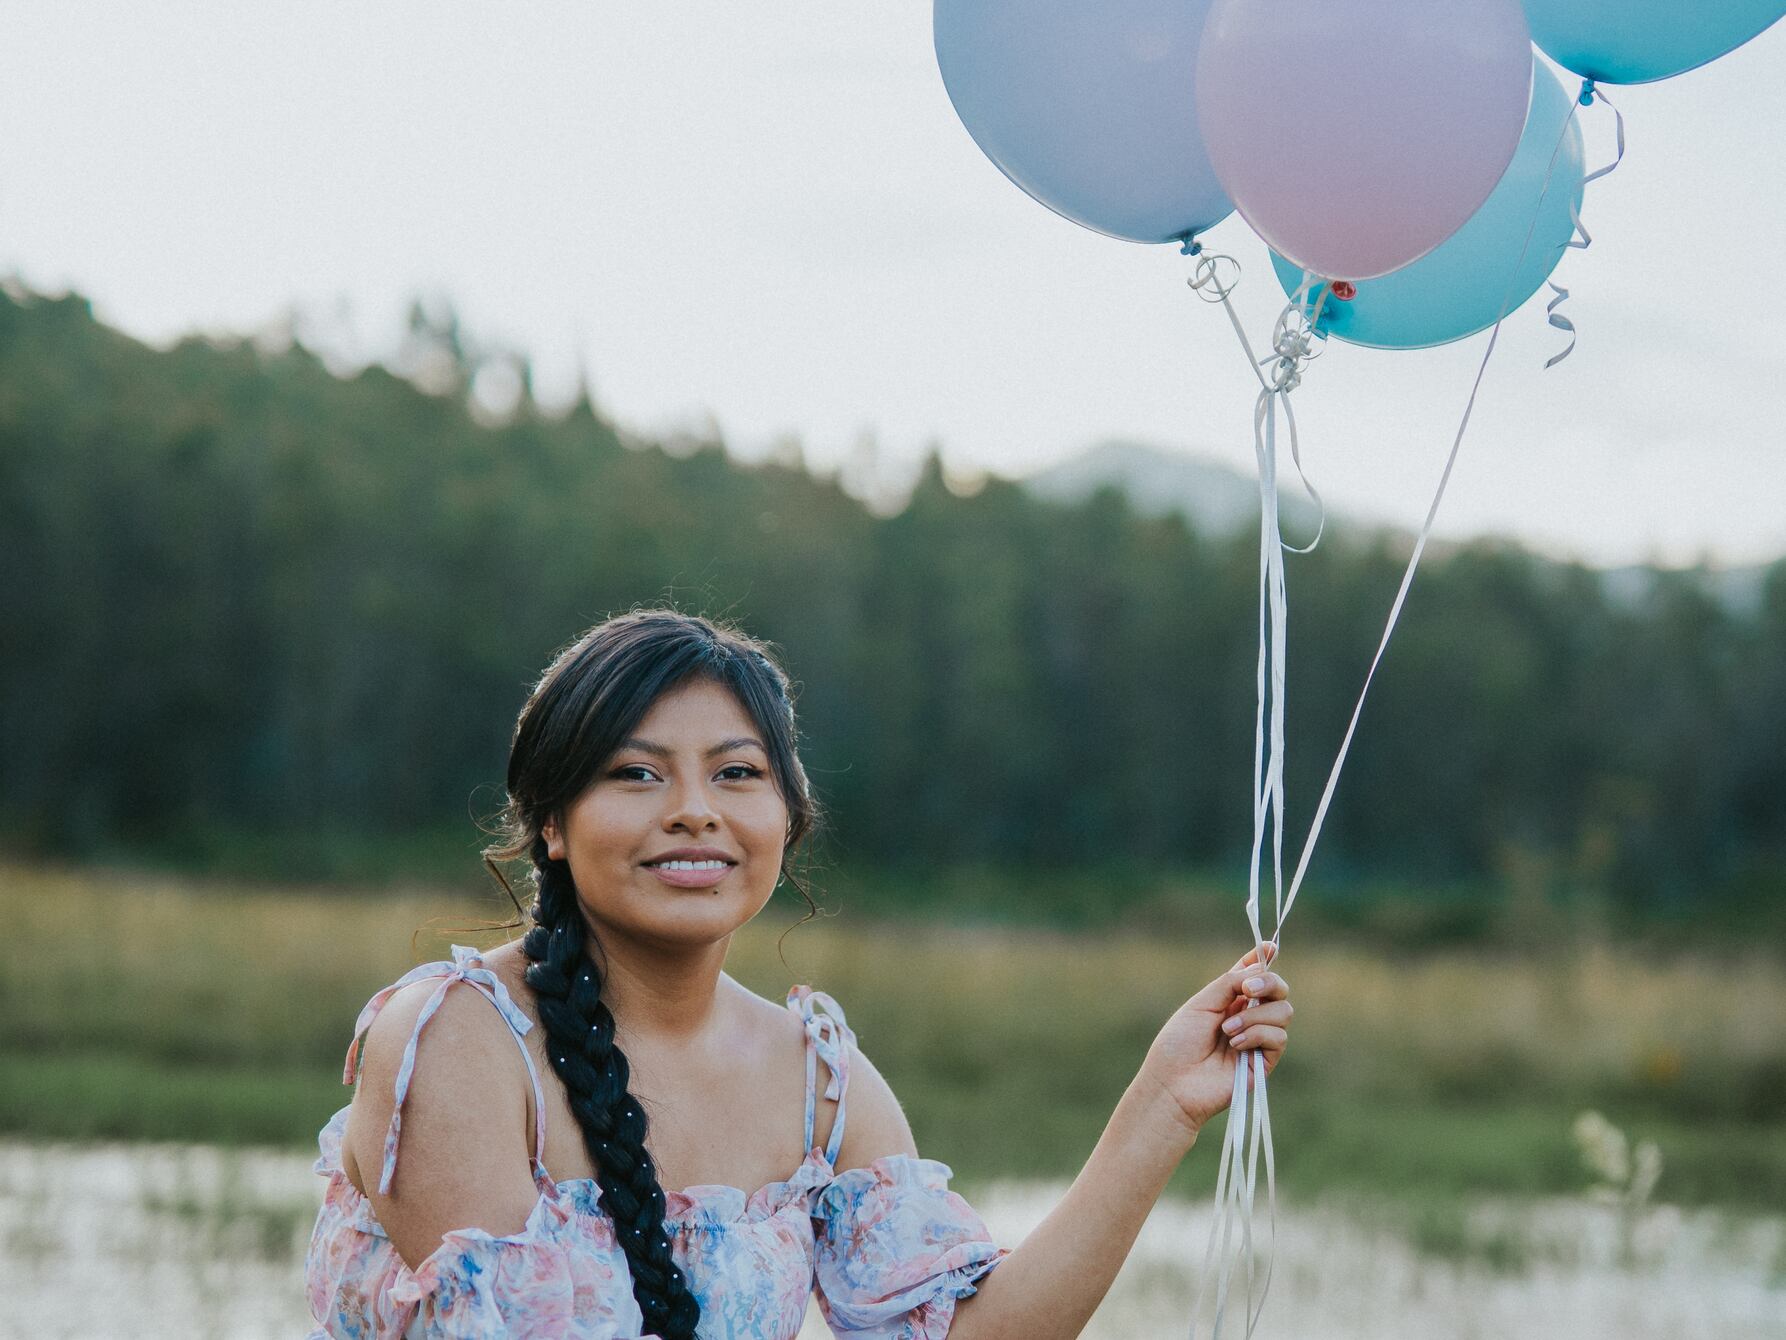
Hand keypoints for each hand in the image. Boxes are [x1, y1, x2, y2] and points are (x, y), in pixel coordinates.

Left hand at [1139, 943, 1292, 1137]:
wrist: (1174, 1082)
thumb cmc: (1179, 1043)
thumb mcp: (1202, 1003)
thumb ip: (1230, 983)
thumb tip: (1258, 966)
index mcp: (1229, 1000)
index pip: (1253, 975)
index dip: (1263, 959)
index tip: (1270, 946)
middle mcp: (1248, 1017)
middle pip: (1279, 990)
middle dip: (1270, 982)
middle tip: (1248, 989)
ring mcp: (1258, 1039)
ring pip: (1284, 1012)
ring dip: (1254, 1016)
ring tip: (1227, 1030)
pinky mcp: (1265, 1062)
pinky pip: (1279, 1037)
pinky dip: (1257, 1035)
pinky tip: (1235, 1046)